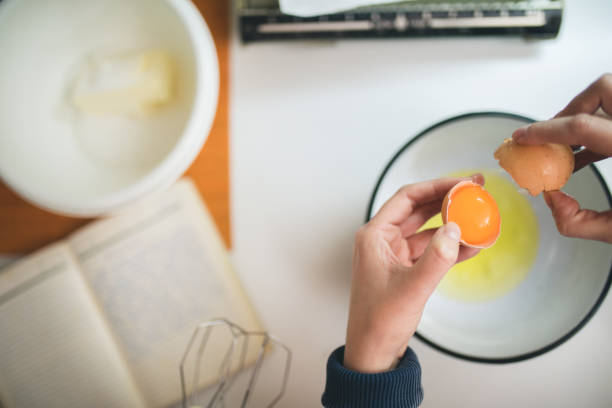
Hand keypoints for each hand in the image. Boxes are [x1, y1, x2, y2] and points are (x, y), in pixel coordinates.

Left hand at [343, 175, 481, 372]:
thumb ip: (436, 259)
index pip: (407, 198)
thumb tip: (456, 229)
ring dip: (452, 224)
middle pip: (419, 209)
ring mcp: (394, 254)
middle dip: (447, 199)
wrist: (373, 352)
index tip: (464, 183)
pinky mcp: (405, 268)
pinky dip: (450, 246)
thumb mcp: (411, 290)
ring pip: (427, 229)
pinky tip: (473, 245)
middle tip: (476, 192)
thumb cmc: (379, 322)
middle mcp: (382, 240)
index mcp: (374, 235)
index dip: (436, 186)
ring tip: (480, 217)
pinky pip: (430, 250)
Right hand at [512, 74, 611, 242]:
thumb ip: (579, 221)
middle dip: (569, 110)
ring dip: (584, 115)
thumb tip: (552, 199)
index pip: (584, 126)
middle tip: (549, 135)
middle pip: (604, 90)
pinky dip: (599, 130)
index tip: (524, 137)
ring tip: (566, 146)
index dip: (546, 130)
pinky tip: (586, 155)